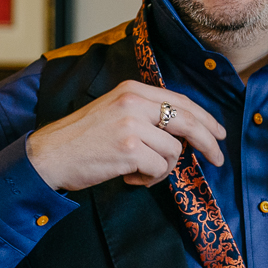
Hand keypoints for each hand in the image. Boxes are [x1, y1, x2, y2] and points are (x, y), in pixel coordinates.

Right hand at [27, 79, 225, 191]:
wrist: (49, 155)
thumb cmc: (81, 139)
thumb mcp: (114, 112)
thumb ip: (145, 114)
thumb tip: (184, 132)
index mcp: (132, 89)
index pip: (181, 101)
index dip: (205, 118)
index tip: (218, 132)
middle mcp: (133, 102)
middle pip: (188, 121)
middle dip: (208, 142)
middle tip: (218, 159)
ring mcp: (132, 125)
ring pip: (174, 151)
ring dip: (163, 168)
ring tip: (140, 172)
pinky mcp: (129, 149)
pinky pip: (160, 168)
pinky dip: (150, 178)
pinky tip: (131, 178)